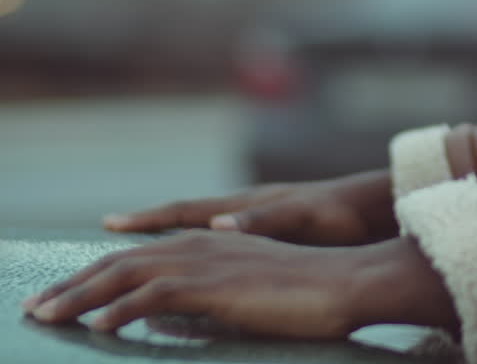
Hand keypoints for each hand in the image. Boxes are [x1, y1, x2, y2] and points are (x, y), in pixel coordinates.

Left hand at [21, 232, 457, 338]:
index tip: (70, 287)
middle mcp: (204, 241)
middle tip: (38, 305)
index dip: (104, 270)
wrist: (347, 278)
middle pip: (124, 259)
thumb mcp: (255, 288)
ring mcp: (207, 259)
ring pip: (126, 273)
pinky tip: (97, 327)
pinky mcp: (213, 282)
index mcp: (216, 240)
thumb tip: (184, 313)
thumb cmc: (312, 290)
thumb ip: (217, 293)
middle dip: (76, 281)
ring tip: (47, 315)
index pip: (148, 252)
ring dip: (80, 295)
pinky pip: (151, 296)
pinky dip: (118, 310)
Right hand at [102, 170, 396, 245]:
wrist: (374, 208)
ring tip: (140, 242)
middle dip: (148, 222)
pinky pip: (223, 234)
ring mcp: (257, 216)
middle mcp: (245, 208)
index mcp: (247, 205)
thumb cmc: (341, 214)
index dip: (149, 218)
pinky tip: (196, 252)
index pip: (187, 209)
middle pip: (186, 214)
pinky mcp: (271, 229)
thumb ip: (263, 221)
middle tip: (109, 229)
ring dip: (171, 233)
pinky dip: (201, 240)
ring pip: (202, 223)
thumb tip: (217, 224)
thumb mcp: (303, 217)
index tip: (112, 222)